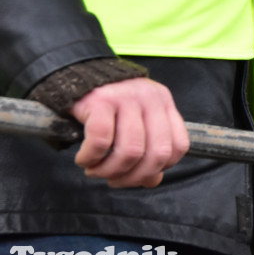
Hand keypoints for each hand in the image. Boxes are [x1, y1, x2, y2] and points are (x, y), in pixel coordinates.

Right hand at [69, 77, 189, 187]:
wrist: (75, 73)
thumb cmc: (107, 105)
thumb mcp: (135, 122)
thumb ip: (148, 149)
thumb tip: (153, 181)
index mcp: (164, 104)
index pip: (178, 146)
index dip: (159, 169)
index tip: (138, 175)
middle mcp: (151, 99)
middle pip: (157, 153)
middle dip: (134, 177)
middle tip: (114, 180)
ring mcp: (127, 98)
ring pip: (131, 151)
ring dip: (110, 171)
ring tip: (95, 171)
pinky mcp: (101, 101)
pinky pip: (101, 141)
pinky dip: (90, 158)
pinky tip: (84, 159)